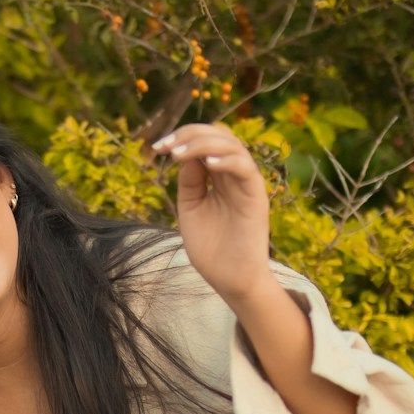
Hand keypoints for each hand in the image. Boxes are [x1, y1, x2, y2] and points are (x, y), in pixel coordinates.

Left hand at [151, 122, 272, 303]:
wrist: (229, 280)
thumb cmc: (211, 248)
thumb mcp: (190, 208)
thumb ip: (190, 181)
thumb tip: (182, 153)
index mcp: (218, 177)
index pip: (206, 141)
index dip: (182, 137)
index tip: (156, 147)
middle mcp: (233, 175)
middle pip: (219, 135)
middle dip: (189, 134)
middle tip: (165, 147)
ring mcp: (246, 184)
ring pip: (232, 145)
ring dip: (203, 143)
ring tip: (178, 154)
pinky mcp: (256, 197)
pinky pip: (245, 168)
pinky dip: (226, 160)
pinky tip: (206, 164)